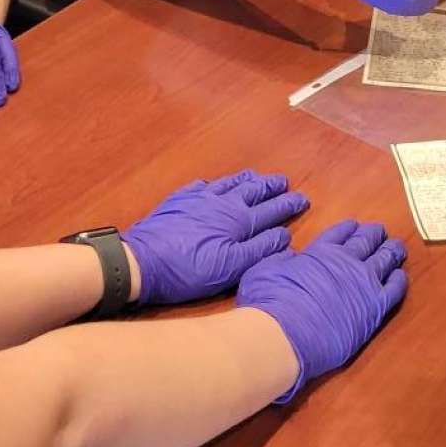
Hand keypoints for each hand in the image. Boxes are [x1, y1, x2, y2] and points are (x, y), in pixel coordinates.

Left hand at [122, 170, 309, 305]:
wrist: (142, 261)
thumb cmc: (190, 270)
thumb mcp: (230, 267)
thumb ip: (259, 249)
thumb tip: (284, 234)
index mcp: (238, 220)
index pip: (271, 210)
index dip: (288, 205)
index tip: (302, 198)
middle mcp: (222, 203)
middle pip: (252, 191)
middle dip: (271, 186)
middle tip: (284, 181)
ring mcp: (199, 199)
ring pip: (230, 184)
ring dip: (246, 180)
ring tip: (257, 176)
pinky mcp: (179, 201)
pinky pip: (203, 186)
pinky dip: (215, 184)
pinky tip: (214, 184)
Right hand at [235, 219, 408, 402]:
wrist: (285, 335)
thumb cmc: (268, 303)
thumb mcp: (265, 269)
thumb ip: (282, 260)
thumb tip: (290, 257)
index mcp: (320, 251)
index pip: (339, 232)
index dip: (348, 228)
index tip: (355, 226)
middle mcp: (345, 261)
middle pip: (366, 241)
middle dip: (374, 234)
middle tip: (380, 232)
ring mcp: (363, 282)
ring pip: (384, 260)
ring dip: (391, 251)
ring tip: (397, 247)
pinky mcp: (375, 308)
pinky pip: (394, 289)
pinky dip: (399, 279)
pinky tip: (401, 275)